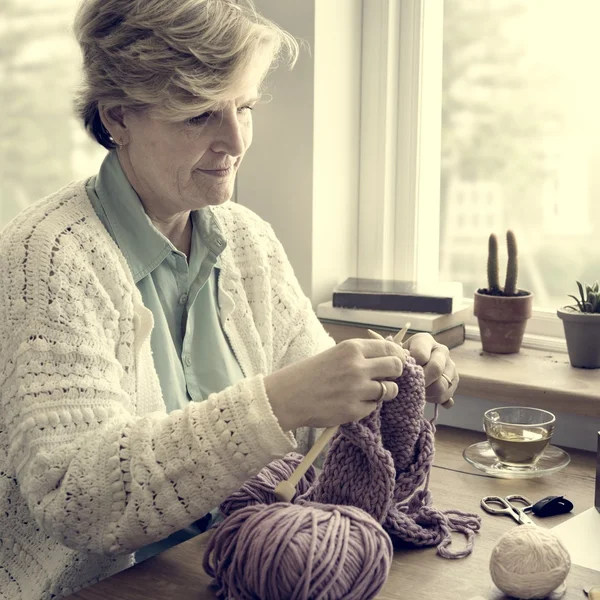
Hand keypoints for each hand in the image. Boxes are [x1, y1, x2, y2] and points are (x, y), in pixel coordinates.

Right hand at [264, 338, 406, 430]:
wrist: (288, 396)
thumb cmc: (310, 373)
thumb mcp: (335, 354)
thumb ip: (361, 355)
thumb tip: (389, 356)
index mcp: (352, 348)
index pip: (390, 349)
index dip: (396, 356)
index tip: (395, 361)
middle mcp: (357, 366)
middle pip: (397, 367)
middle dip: (394, 373)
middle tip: (385, 377)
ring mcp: (357, 389)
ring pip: (390, 390)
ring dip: (384, 392)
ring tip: (369, 392)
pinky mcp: (354, 410)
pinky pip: (374, 407)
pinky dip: (368, 406)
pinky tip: (353, 402)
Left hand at [402, 333, 457, 406]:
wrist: (412, 365)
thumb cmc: (402, 360)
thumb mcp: (398, 355)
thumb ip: (400, 360)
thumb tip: (403, 370)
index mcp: (425, 340)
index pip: (420, 355)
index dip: (412, 368)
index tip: (403, 374)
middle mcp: (441, 350)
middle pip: (436, 369)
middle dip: (422, 382)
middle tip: (412, 387)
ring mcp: (450, 364)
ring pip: (443, 384)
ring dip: (428, 392)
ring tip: (418, 391)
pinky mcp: (455, 379)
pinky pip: (447, 394)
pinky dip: (436, 399)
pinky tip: (428, 395)